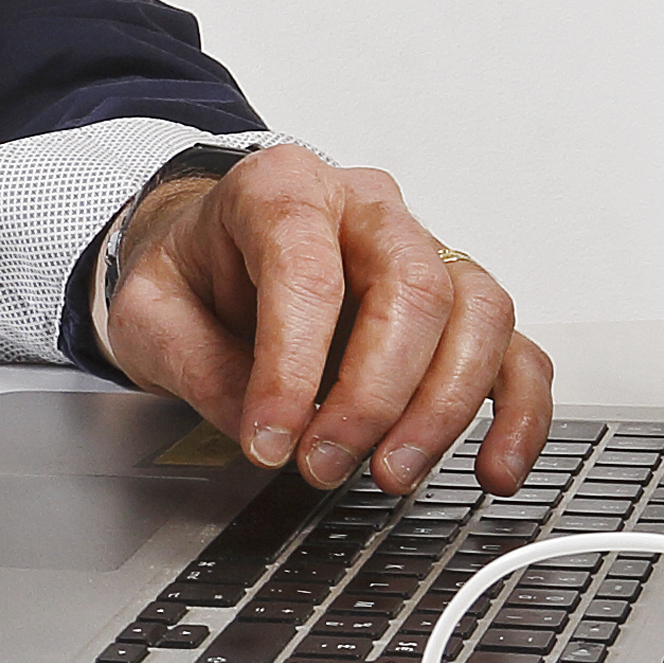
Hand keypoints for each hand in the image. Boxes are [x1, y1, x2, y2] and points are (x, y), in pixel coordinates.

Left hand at [97, 144, 553, 495]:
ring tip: (391, 473)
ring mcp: (425, 251)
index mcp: (283, 188)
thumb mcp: (147, 309)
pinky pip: (516, 350)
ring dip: (443, 409)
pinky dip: (516, 414)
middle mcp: (367, 209)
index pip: (306, 268)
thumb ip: (193, 362)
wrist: (214, 250)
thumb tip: (264, 426)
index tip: (271, 440)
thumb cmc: (192, 270)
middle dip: (374, 394)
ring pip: (477, 314)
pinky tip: (494, 468)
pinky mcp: (459, 305)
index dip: (293, 363)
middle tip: (324, 464)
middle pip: (412, 287)